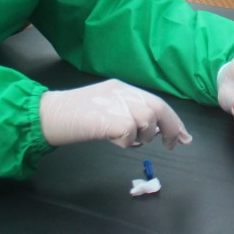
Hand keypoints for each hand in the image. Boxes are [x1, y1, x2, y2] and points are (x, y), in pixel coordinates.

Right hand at [39, 79, 191, 149]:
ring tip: (127, 141)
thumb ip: (126, 113)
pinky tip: (113, 140)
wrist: (50, 114)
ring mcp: (116, 103)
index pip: (156, 101)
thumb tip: (151, 130)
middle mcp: (123, 92)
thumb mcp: (105, 107)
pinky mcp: (109, 117)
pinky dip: (126, 141)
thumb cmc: (73, 116)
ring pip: (147, 119)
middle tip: (173, 145)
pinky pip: (130, 131)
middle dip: (171, 128)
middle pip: (158, 107)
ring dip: (142, 136)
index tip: (184, 137)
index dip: (173, 120)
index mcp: (122, 88)